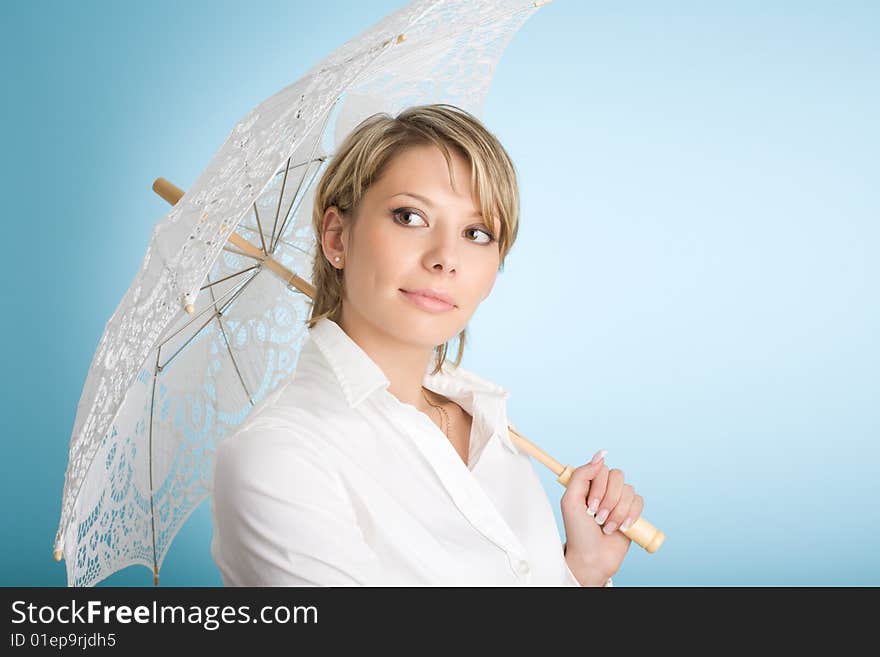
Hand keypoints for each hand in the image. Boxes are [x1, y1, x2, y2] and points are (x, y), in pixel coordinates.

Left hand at [560, 449, 643, 585]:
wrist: (592, 557)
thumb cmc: (578, 531)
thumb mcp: (570, 501)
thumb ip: (581, 475)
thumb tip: (601, 454)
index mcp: (588, 482)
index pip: (601, 468)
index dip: (599, 487)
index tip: (590, 507)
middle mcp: (604, 487)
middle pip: (618, 476)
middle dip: (609, 500)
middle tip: (598, 518)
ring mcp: (619, 499)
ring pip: (629, 490)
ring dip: (618, 512)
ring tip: (607, 527)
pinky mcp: (632, 511)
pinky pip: (639, 501)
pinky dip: (631, 515)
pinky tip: (622, 528)